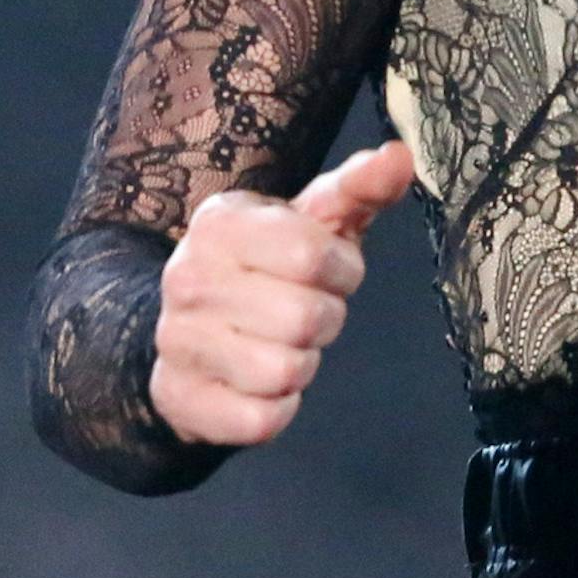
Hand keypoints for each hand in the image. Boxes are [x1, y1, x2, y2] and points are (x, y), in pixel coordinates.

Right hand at [149, 141, 414, 446]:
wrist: (195, 322)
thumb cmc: (273, 263)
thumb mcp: (317, 218)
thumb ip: (361, 186)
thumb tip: (400, 156)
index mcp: (220, 223)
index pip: (312, 256)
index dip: (342, 269)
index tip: (330, 269)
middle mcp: (186, 278)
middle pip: (305, 320)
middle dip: (326, 319)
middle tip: (305, 309)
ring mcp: (177, 341)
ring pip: (284, 373)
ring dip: (302, 364)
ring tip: (281, 342)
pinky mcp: (180, 399)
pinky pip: (260, 421)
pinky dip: (278, 409)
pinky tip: (261, 383)